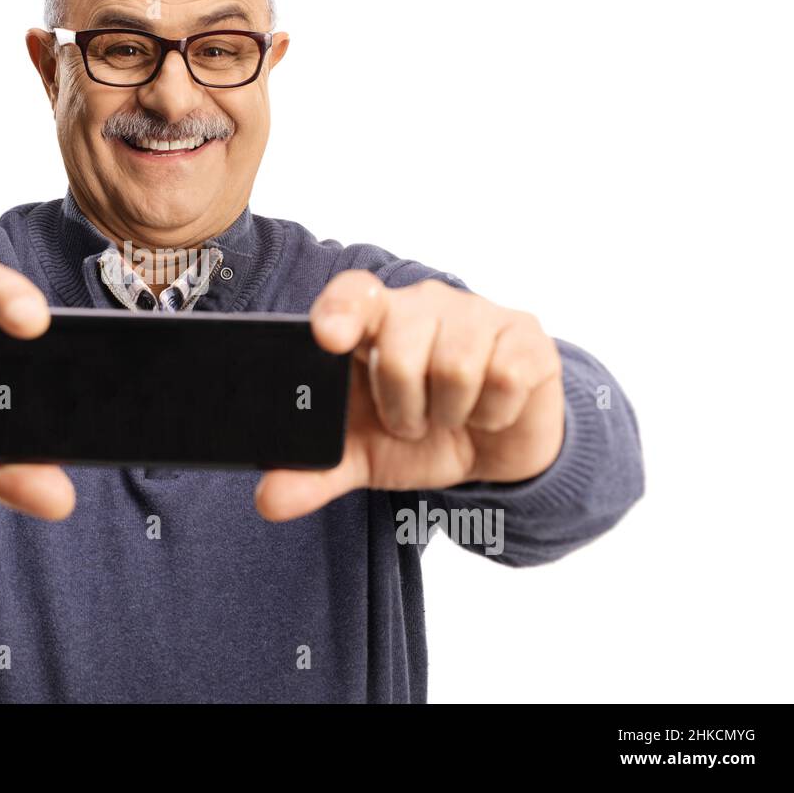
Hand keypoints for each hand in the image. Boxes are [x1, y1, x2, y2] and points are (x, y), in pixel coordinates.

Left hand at [255, 270, 564, 521]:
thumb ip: (315, 472)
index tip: (330, 338)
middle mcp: (422, 304)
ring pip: (455, 366)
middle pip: (401, 348)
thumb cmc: (420, 432)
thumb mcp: (363, 455)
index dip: (340, 311)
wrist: (495, 450)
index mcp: (372, 320)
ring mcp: (477, 313)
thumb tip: (268, 500)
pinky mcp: (525, 336)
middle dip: (403, 405)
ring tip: (449, 415)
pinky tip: (488, 411)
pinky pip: (505, 377)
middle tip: (411, 420)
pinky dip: (492, 413)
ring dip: (448, 413)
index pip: (353, 294)